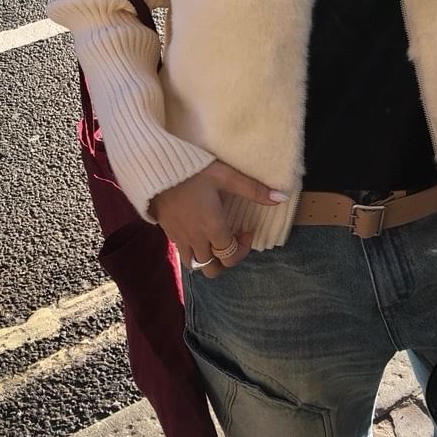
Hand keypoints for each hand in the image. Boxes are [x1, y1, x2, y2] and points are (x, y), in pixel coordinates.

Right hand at [149, 160, 288, 279]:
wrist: (155, 167)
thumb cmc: (193, 170)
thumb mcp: (226, 175)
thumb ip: (253, 189)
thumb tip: (282, 198)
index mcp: (212, 227)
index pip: (230, 255)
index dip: (243, 249)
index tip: (246, 230)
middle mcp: (195, 238)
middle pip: (212, 269)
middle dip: (226, 261)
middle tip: (231, 240)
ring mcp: (179, 238)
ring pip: (194, 265)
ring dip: (207, 259)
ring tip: (214, 239)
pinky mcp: (167, 232)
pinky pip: (181, 253)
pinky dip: (192, 250)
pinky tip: (197, 230)